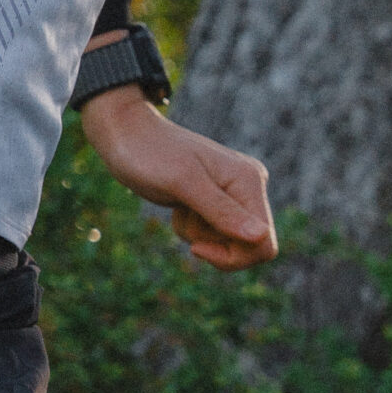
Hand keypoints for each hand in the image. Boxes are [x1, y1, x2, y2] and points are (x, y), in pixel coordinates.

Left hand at [78, 86, 277, 270]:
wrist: (128, 136)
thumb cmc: (150, 155)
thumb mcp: (183, 184)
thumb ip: (221, 211)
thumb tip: (261, 237)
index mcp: (249, 181)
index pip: (264, 243)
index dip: (233, 257)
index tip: (196, 248)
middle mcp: (248, 187)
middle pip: (248, 247)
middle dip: (213, 244)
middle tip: (185, 219)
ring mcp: (232, 194)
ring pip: (227, 242)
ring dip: (197, 234)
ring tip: (179, 206)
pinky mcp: (215, 200)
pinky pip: (212, 234)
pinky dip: (190, 228)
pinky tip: (178, 206)